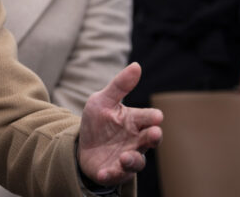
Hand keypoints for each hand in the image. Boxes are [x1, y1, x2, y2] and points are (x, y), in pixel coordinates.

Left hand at [77, 63, 162, 186]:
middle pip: (149, 140)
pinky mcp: (115, 172)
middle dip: (153, 137)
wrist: (83, 147)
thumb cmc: (98, 122)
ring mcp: (127, 157)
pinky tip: (104, 172)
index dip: (152, 117)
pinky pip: (116, 175)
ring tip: (124, 157)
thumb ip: (119, 85)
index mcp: (134, 121)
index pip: (147, 118)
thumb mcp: (102, 100)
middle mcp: (135, 140)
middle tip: (154, 134)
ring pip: (136, 161)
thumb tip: (137, 65)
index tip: (156, 116)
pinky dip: (111, 174)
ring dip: (132, 160)